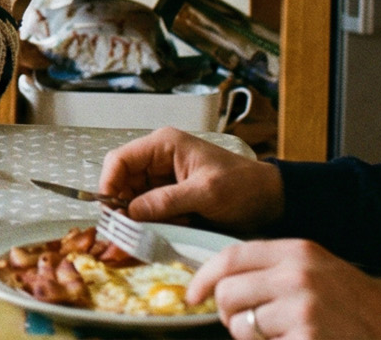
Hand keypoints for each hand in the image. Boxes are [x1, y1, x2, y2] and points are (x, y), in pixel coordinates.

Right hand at [99, 127, 284, 231]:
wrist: (271, 202)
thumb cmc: (244, 186)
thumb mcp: (206, 192)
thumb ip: (167, 201)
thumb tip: (131, 213)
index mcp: (164, 145)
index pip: (120, 160)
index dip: (109, 185)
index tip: (111, 213)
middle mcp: (158, 161)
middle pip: (122, 183)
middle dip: (123, 208)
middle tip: (127, 233)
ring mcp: (163, 181)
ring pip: (132, 201)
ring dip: (138, 220)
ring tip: (152, 234)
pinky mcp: (170, 199)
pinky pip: (148, 213)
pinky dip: (151, 226)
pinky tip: (162, 235)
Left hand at [190, 240, 380, 339]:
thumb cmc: (356, 306)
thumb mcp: (318, 270)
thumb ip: (273, 269)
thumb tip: (220, 283)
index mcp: (298, 252)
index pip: (231, 257)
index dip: (204, 277)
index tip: (193, 296)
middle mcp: (298, 276)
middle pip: (228, 293)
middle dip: (228, 315)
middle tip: (244, 325)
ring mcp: (303, 310)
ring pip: (242, 327)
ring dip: (253, 339)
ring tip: (282, 336)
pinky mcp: (307, 338)